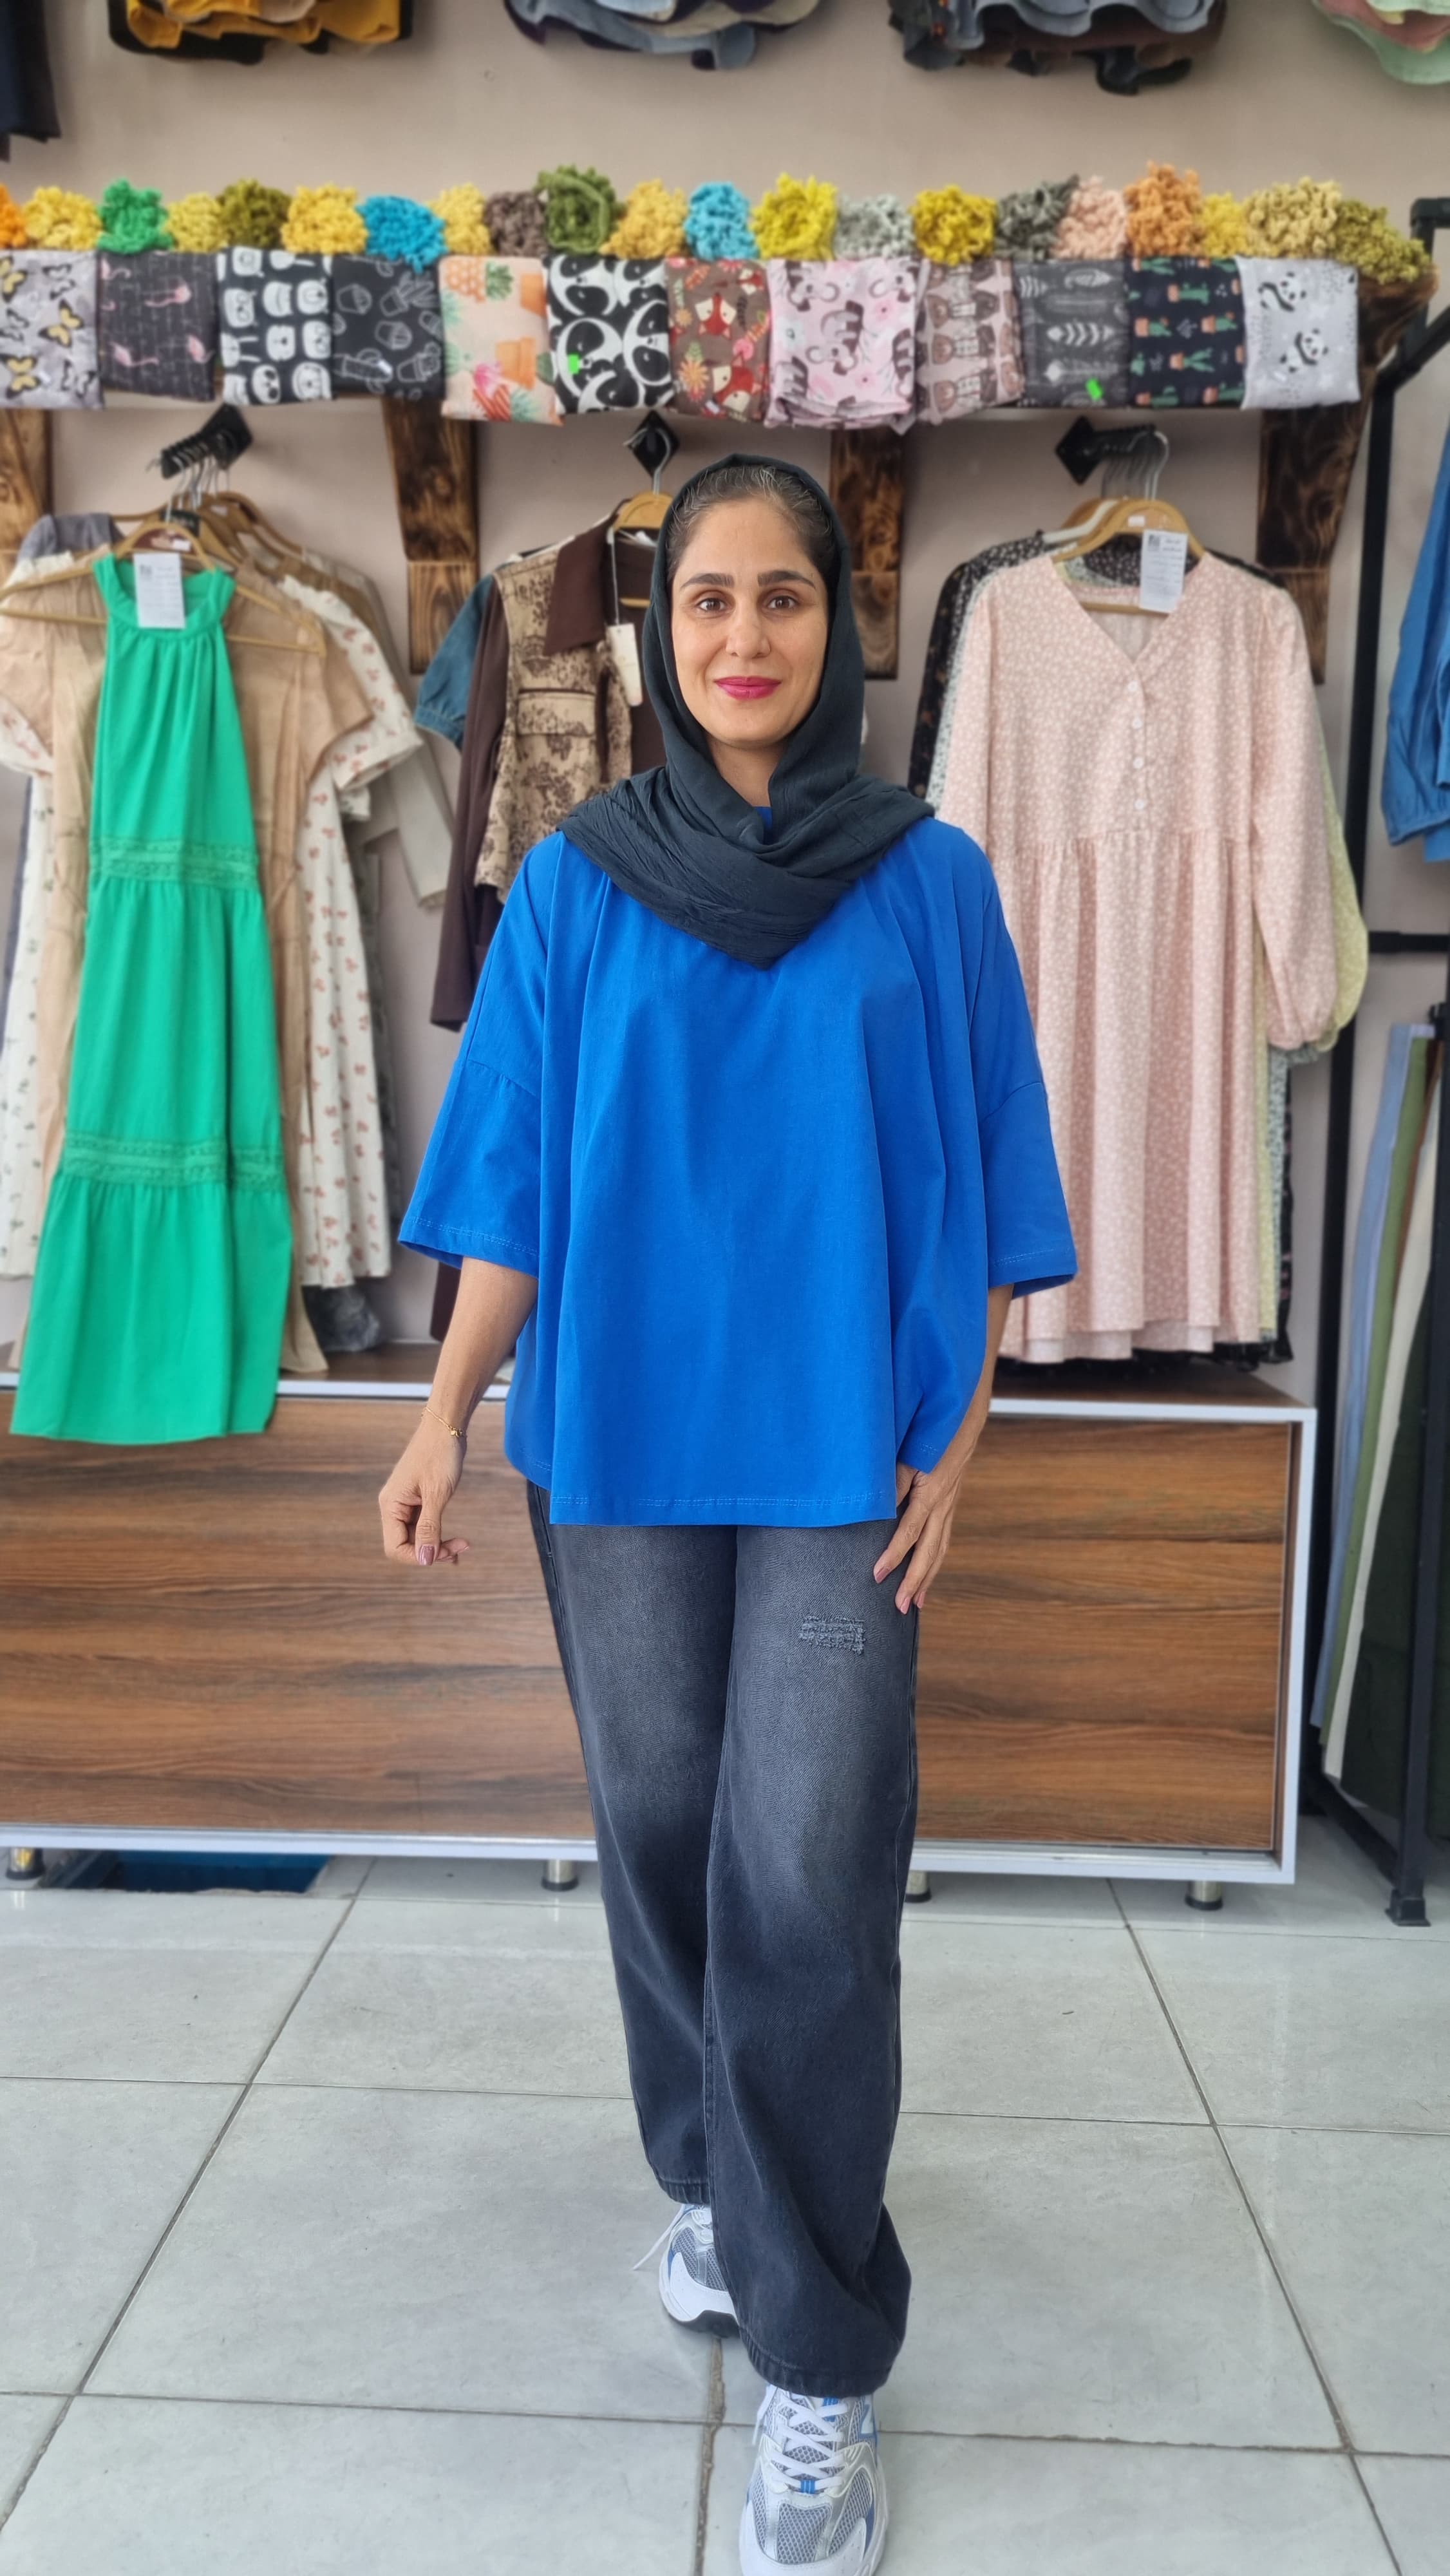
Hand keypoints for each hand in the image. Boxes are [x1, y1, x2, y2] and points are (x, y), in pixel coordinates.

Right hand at [379, 1417, 469, 1567]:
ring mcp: (405, 1504)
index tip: (446, 1553)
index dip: (418, 1557)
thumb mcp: (437, 1494)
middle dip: (432, 1552)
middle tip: (460, 1549)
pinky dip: (438, 1535)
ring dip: (437, 1545)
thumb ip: (429, 1528)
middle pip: (406, 1545)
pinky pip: (424, 1526)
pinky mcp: (417, 1500)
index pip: (395, 1548)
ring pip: (416, 1537)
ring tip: (461, 1548)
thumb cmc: (440, 1455)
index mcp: (391, 1505)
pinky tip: (454, 1542)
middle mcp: (393, 1507)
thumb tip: (425, 1559)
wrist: (446, 1427)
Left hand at [874, 1428, 982, 1614]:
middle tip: (902, 1606)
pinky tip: (928, 1571)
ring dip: (928, 1577)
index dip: (893, 1555)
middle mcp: (944, 1505)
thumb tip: (879, 1507)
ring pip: (940, 1549)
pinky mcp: (950, 1504)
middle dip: (915, 1581)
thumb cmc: (932, 1432)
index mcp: (932, 1494)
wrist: (965, 1418)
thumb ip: (894, 1480)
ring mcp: (949, 1506)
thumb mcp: (909, 1453)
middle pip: (929, 1552)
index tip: (877, 1575)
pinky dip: (935, 1559)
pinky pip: (943, 1538)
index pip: (909, 1533)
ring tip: (917, 1602)